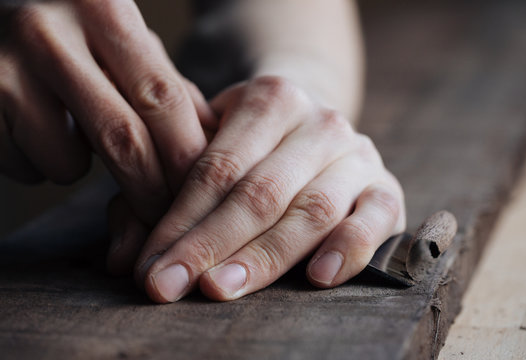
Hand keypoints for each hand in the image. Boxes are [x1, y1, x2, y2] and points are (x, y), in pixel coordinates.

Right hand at [0, 0, 215, 223]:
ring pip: (68, 162)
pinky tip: (35, 131)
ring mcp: (4, 66)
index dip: (185, 157)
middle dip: (149, 190)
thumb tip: (212, 150)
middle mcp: (51, 30)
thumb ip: (169, 91)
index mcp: (105, 10)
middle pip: (123, 137)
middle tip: (160, 216)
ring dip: (81, 169)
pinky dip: (43, 166)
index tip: (198, 195)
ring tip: (73, 138)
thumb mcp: (124, 49)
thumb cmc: (74, 43)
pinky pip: (28, 166)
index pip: (164, 99)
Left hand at [120, 76, 405, 301]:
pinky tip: (317, 278)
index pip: (217, 168)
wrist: (314, 128)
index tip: (150, 269)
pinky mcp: (387, 188)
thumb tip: (123, 258)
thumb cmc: (251, 148)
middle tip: (171, 287)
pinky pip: (375, 220)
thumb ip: (157, 196)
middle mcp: (320, 122)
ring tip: (222, 288)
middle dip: (211, 244)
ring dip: (265, 256)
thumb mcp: (203, 149)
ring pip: (311, 210)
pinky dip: (348, 248)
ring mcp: (358, 155)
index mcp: (270, 99)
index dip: (180, 221)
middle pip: (260, 192)